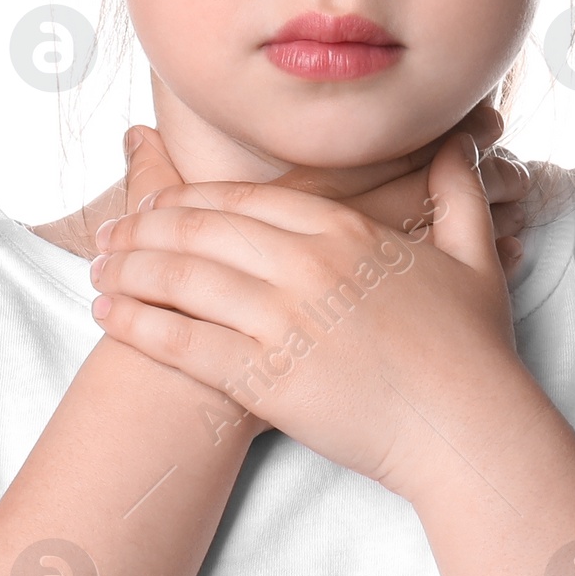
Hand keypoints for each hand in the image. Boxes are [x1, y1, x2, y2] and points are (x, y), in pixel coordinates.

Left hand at [86, 129, 528, 492]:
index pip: (245, 201)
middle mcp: (307, 265)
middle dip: (144, 228)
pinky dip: (138, 324)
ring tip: (97, 270)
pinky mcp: (267, 376)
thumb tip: (462, 146)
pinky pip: (184, 342)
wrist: (468, 430)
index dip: (191, 200)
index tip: (156, 203)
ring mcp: (284, 320)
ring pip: (183, 279)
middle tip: (109, 234)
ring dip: (130, 270)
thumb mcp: (477, 258)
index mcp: (346, 232)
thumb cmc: (476, 353)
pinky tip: (107, 316)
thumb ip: (458, 195)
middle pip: (201, 231)